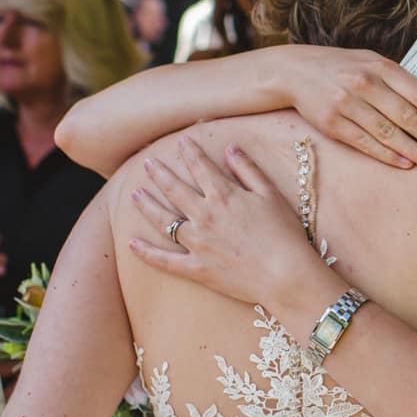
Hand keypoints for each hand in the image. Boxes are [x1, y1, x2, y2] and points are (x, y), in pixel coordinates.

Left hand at [128, 137, 321, 305]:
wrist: (285, 275)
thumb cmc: (285, 234)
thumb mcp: (271, 195)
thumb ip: (248, 170)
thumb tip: (230, 149)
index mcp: (223, 195)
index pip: (200, 167)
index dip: (190, 152)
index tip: (181, 141)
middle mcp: (204, 216)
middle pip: (175, 190)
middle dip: (160, 173)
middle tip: (147, 163)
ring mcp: (197, 243)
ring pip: (163, 220)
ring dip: (147, 206)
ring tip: (135, 194)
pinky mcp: (196, 268)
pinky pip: (165, 260)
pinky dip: (146, 253)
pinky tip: (132, 244)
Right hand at [283, 47, 416, 171]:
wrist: (295, 71)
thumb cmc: (343, 68)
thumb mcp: (372, 63)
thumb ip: (400, 81)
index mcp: (381, 67)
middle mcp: (365, 83)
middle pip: (408, 116)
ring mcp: (347, 103)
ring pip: (388, 132)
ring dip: (415, 152)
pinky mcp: (331, 123)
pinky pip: (364, 143)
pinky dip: (387, 154)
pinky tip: (405, 164)